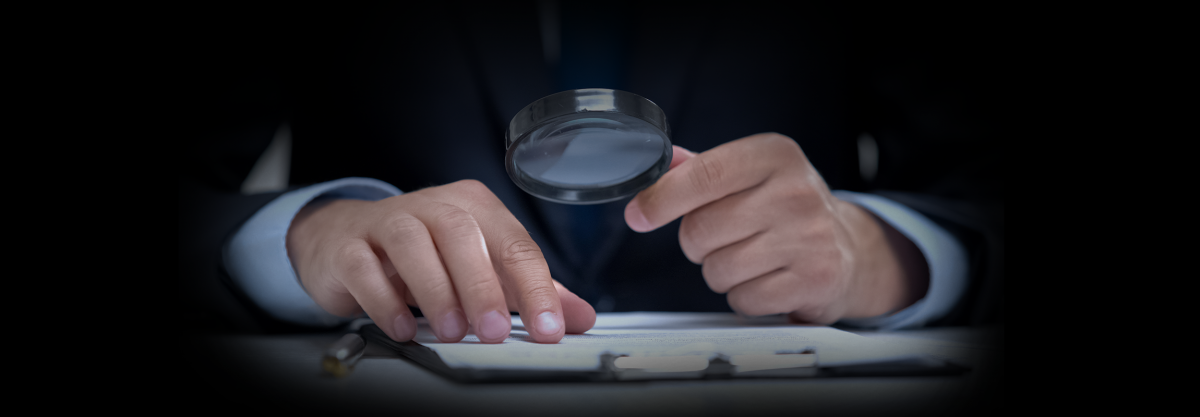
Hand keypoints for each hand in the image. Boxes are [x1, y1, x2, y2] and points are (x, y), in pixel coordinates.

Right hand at [287, 180, 596, 342]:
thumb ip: (529, 291)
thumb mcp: (483, 267)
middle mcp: (434, 205)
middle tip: (495, 332)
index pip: (515, 244)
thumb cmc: (426, 252)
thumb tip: (579, 317)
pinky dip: (384, 298)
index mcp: (476, 207)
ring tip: (451, 330)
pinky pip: (364, 266)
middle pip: (464, 236)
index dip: (535, 288)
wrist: (347, 239)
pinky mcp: (349, 244)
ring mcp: (387, 220)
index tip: (549, 328)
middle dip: (483, 288)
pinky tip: (402, 327)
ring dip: (435, 291)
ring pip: (413, 243)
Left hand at [625, 134, 928, 323]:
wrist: (847, 248)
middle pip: (700, 230)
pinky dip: (745, 297)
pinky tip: (767, 279)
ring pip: (717, 269)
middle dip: (697, 243)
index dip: (661, 200)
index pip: (702, 176)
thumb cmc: (785, 208)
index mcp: (774, 155)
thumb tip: (652, 168)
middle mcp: (795, 191)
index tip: (639, 215)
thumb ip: (699, 170)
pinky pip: (744, 299)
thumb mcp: (749, 174)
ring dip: (721, 271)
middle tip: (725, 238)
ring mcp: (809, 237)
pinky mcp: (814, 279)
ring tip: (751, 258)